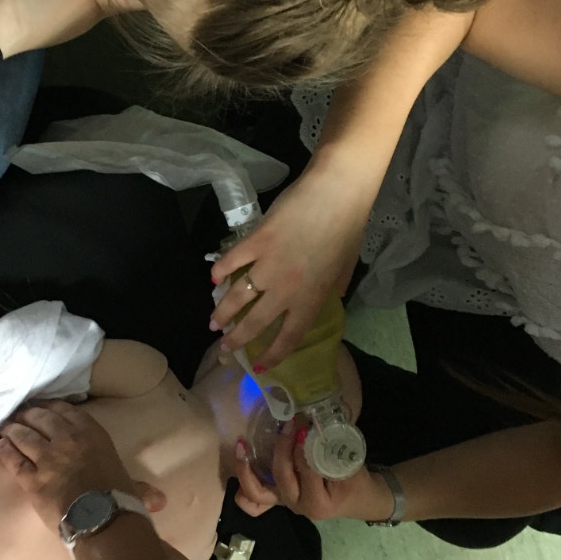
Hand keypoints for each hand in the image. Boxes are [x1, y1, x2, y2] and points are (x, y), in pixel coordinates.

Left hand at [0, 402, 165, 530]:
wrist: (101, 519)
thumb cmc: (120, 500)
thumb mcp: (131, 486)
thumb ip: (140, 488)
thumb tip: (160, 500)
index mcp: (92, 434)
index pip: (66, 411)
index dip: (52, 408)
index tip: (45, 408)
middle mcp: (66, 439)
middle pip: (41, 419)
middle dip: (29, 415)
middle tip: (21, 414)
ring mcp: (46, 458)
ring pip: (23, 436)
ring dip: (13, 429)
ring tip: (6, 427)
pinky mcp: (31, 479)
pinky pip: (13, 460)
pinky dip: (5, 452)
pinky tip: (0, 447)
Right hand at [209, 164, 371, 364]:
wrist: (336, 194)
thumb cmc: (347, 228)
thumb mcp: (345, 266)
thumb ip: (335, 287)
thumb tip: (331, 296)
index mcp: (311, 299)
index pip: (288, 337)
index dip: (271, 355)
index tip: (258, 365)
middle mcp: (287, 290)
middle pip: (255, 323)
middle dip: (235, 339)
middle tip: (223, 346)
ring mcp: (268, 266)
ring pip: (237, 297)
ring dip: (222, 311)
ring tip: (213, 321)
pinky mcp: (255, 242)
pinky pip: (231, 262)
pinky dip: (220, 272)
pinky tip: (214, 278)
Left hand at [231, 419, 385, 521]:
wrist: (358, 500)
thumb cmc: (356, 482)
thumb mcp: (352, 464)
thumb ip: (334, 444)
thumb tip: (317, 415)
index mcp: (318, 501)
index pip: (306, 470)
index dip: (304, 446)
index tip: (305, 425)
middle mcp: (297, 504)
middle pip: (281, 476)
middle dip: (283, 447)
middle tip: (289, 424)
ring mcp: (285, 503)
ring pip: (258, 493)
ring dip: (247, 470)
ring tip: (242, 446)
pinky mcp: (278, 499)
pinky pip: (254, 502)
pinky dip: (244, 489)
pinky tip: (243, 467)